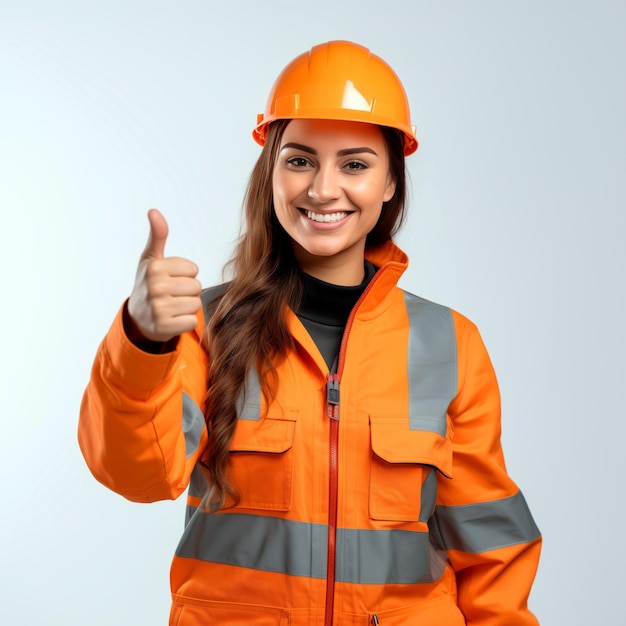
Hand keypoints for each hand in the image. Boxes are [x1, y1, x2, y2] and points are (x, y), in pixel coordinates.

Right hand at [127, 209, 201, 342]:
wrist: (137, 317)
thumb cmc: (148, 283)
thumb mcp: (151, 258)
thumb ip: (157, 235)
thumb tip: (154, 211)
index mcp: (154, 267)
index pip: (193, 269)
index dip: (185, 275)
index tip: (170, 278)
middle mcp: (155, 287)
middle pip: (197, 287)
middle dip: (188, 291)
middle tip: (171, 294)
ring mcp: (159, 308)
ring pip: (195, 304)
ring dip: (187, 307)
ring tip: (172, 306)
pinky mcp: (164, 327)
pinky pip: (192, 321)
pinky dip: (185, 322)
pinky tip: (172, 319)